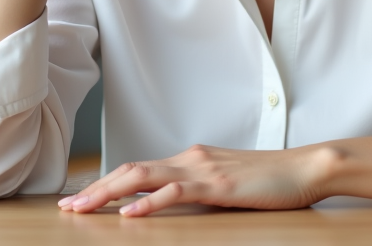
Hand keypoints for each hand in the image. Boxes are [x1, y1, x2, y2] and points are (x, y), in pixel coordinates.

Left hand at [57, 143, 336, 216]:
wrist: (306, 167)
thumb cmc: (271, 179)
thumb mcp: (226, 182)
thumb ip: (198, 189)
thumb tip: (170, 204)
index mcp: (191, 159)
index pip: (137, 169)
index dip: (105, 183)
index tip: (79, 198)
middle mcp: (190, 158)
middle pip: (130, 170)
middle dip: (95, 188)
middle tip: (65, 206)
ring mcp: (203, 169)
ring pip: (143, 177)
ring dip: (108, 193)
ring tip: (82, 208)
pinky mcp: (218, 185)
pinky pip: (176, 193)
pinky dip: (149, 202)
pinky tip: (130, 213)